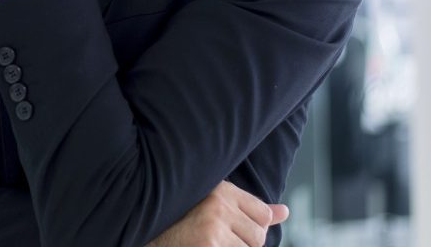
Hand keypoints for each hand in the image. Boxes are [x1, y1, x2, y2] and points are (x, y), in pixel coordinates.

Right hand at [145, 181, 289, 246]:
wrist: (146, 233)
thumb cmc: (181, 221)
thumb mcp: (215, 206)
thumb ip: (251, 209)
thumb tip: (284, 212)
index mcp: (220, 189)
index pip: (263, 214)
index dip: (252, 228)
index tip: (233, 231)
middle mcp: (219, 203)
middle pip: (259, 235)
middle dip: (244, 244)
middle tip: (219, 240)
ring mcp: (214, 225)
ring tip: (211, 243)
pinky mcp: (210, 243)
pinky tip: (205, 245)